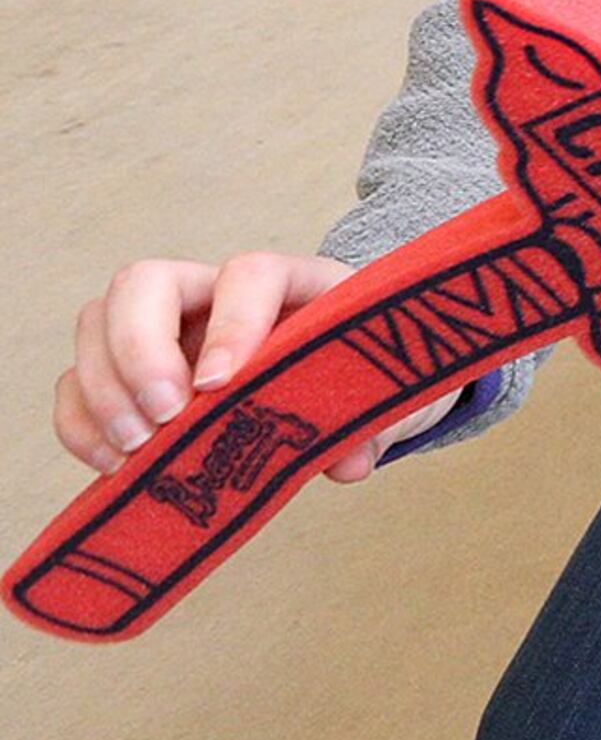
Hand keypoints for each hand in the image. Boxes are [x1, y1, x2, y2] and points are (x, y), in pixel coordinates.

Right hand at [55, 252, 436, 485]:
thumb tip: (348, 463)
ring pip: (98, 323)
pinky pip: (78, 382)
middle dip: (139, 350)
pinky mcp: (131, 374)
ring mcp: (166, 329)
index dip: (231, 322)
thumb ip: (375, 423)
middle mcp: (215, 294)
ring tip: (136, 450)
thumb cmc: (363, 379)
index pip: (250, 274)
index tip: (220, 384)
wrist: (350, 388)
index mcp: (292, 284)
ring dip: (103, 389)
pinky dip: (81, 423)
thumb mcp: (384, 397)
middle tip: (163, 418)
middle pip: (145, 282)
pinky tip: (114, 465)